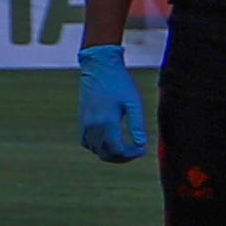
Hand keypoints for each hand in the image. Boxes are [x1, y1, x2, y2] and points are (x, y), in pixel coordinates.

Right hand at [74, 43, 143, 162]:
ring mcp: (85, 124)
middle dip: (122, 157)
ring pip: (96, 150)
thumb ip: (137, 125)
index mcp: (106, 122)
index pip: (117, 150)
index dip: (131, 155)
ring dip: (111, 154)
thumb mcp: (134, 103)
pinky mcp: (82, 120)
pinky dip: (98, 147)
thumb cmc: (120, 83)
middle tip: (137, 152)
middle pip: (105, 153)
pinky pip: (87, 142)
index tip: (143, 150)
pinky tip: (110, 143)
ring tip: (127, 149)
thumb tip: (141, 144)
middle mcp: (92, 126)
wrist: (99, 68)